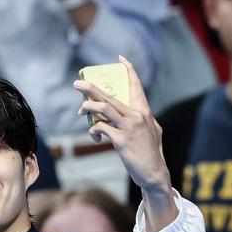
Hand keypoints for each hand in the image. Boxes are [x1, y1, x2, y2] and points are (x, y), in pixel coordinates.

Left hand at [75, 57, 176, 228]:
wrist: (154, 172)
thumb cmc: (151, 152)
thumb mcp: (152, 130)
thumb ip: (141, 118)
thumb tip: (125, 112)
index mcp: (145, 111)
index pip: (136, 86)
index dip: (129, 70)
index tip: (120, 59)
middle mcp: (137, 115)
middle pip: (110, 96)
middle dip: (91, 88)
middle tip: (77, 83)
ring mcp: (129, 127)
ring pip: (103, 109)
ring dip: (88, 108)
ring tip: (80, 111)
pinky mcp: (121, 140)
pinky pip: (101, 128)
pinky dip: (94, 131)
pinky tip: (96, 137)